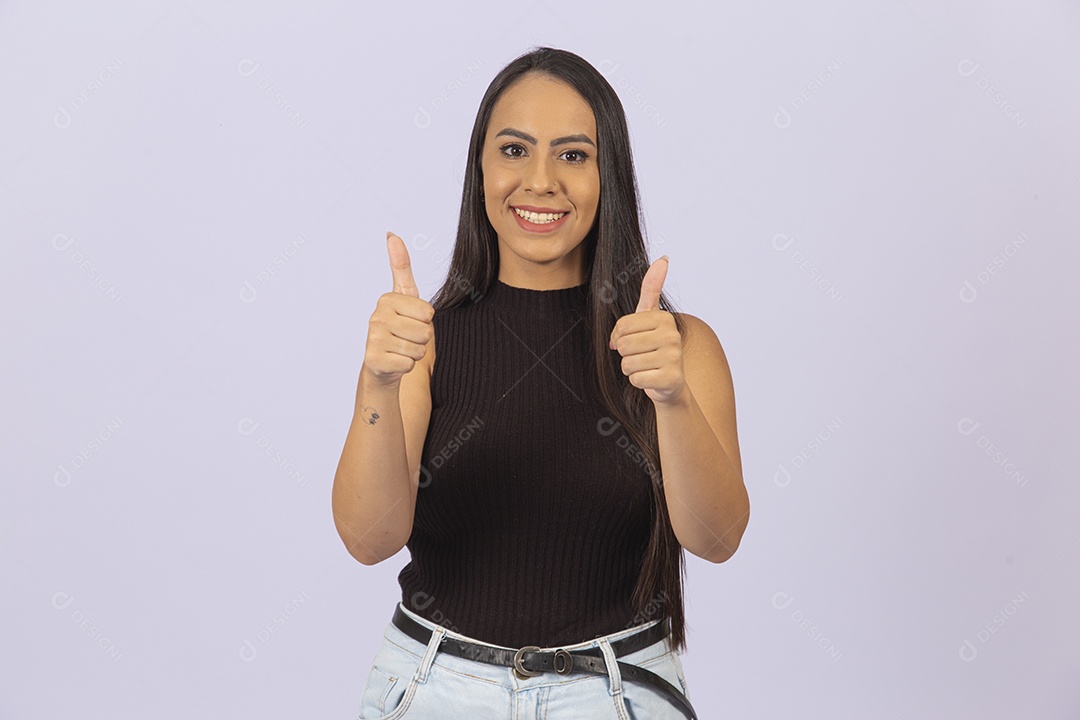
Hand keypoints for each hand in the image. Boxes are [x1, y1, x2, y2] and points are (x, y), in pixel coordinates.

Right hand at [361, 232, 434, 388]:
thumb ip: (401, 266)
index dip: (425, 321)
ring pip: (418, 348)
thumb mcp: (404, 296)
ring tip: (401, 349)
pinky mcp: (374, 360)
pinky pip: (409, 364)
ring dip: (415, 353)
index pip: (428, 312)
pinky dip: (406, 366)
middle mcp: (376, 316)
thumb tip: (392, 234)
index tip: (410, 321)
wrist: (382, 364)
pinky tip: (395, 362)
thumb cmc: (398, 327)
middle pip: (425, 331)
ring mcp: (373, 339)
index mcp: (387, 299)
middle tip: (407, 338)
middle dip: (422, 339)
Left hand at [608, 256, 685, 404]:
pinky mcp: (671, 378)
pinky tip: (650, 379)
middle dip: (625, 355)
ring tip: (645, 367)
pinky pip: (636, 379)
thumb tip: (663, 258)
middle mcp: (672, 335)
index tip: (632, 340)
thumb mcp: (650, 318)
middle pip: (624, 344)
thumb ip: (651, 289)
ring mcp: (674, 357)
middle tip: (640, 356)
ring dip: (630, 369)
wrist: (669, 384)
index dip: (619, 337)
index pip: (622, 326)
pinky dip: (638, 382)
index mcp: (664, 318)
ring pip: (628, 363)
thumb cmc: (654, 349)